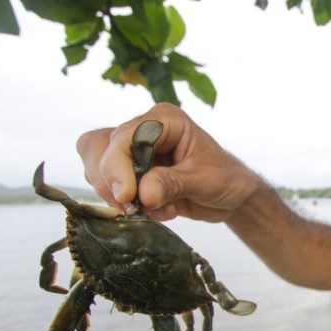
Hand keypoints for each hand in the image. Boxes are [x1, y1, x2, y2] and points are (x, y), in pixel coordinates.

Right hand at [76, 102, 258, 221]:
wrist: (233, 195)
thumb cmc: (226, 178)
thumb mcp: (204, 181)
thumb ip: (172, 184)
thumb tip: (142, 194)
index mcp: (164, 120)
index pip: (124, 136)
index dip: (117, 166)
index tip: (127, 196)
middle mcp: (143, 130)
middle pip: (98, 147)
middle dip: (109, 181)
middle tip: (134, 207)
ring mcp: (134, 151)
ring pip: (97, 167)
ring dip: (119, 196)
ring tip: (157, 209)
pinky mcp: (131, 172)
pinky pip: (109, 187)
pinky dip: (127, 205)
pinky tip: (159, 211)